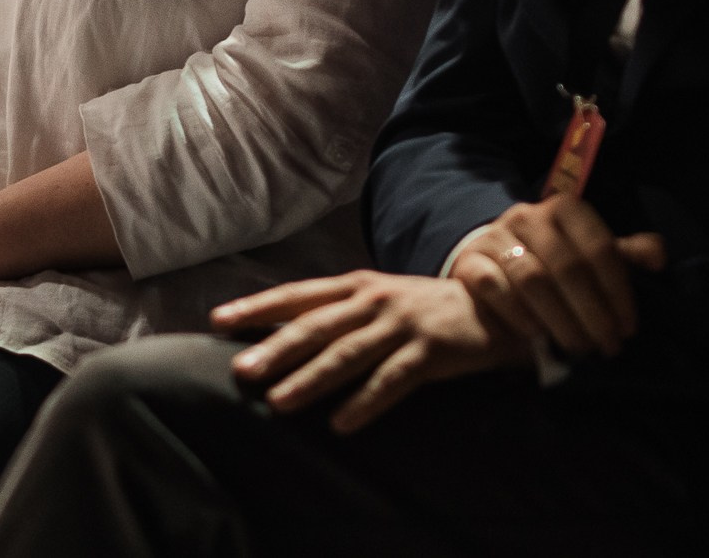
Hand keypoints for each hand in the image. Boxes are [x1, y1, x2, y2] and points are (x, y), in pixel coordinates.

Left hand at [215, 270, 524, 433]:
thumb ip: (334, 314)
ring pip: (348, 353)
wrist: (490, 304)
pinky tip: (341, 424)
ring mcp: (402, 323)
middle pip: (317, 325)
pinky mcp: (430, 350)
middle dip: (276, 348)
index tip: (218, 320)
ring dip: (312, 379)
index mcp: (355, 284)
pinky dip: (365, 402)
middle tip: (242, 370)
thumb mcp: (375, 300)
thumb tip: (276, 335)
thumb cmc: (419, 308)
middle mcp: (373, 299)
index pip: (298, 294)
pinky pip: (393, 380)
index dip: (259, 307)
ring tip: (280, 402)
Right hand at [448, 196, 666, 360]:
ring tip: (578, 349)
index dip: (619, 291)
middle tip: (607, 346)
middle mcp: (529, 216)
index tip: (628, 328)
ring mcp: (496, 236)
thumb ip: (621, 255)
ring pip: (532, 279)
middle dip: (593, 313)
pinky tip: (537, 337)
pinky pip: (494, 287)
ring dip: (561, 320)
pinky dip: (519, 314)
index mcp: (566, 209)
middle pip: (568, 267)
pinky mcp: (469, 261)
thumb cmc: (551, 261)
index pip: (600, 248)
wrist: (491, 260)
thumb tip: (657, 256)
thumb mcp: (588, 253)